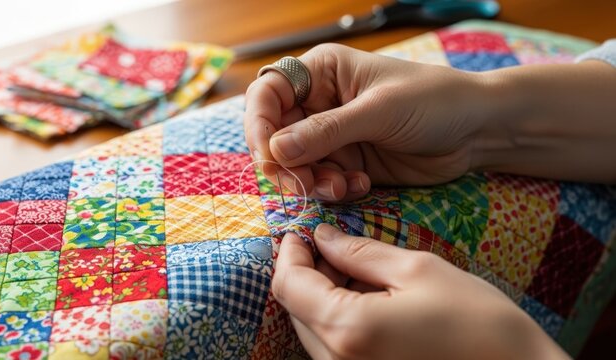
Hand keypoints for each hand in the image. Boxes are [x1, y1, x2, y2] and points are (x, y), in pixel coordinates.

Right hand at [244, 44, 490, 200]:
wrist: (477, 130)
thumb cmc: (434, 101)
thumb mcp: (378, 111)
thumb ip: (326, 131)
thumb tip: (275, 150)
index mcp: (322, 73)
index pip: (268, 94)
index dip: (259, 125)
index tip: (270, 156)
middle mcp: (320, 104)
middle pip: (276, 135)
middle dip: (287, 163)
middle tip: (305, 185)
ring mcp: (333, 136)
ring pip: (297, 165)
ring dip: (312, 181)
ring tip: (342, 186)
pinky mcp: (348, 163)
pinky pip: (322, 182)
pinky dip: (334, 190)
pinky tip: (360, 185)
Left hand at [272, 224, 568, 359]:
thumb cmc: (478, 321)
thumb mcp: (417, 270)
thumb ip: (360, 252)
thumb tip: (323, 237)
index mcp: (348, 329)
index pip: (290, 286)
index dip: (290, 254)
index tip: (301, 232)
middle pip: (295, 309)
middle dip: (304, 272)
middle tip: (330, 245)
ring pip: (311, 329)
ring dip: (319, 296)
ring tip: (352, 269)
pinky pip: (332, 347)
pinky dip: (336, 318)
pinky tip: (365, 299)